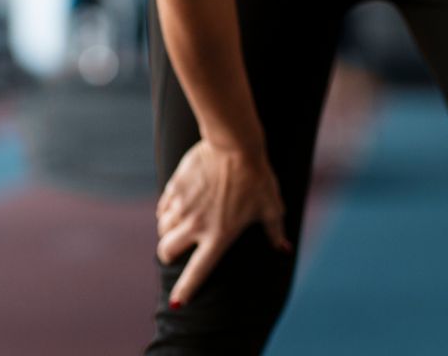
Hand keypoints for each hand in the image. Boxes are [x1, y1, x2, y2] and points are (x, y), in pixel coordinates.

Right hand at [155, 138, 291, 306]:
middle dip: (169, 256)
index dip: (185, 290)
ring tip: (176, 228)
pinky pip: (162, 207)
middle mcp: (196, 224)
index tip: (177, 303)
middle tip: (175, 252)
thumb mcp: (271, 206)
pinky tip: (174, 208)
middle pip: (167, 251)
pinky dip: (165, 212)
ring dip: (167, 232)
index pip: (197, 272)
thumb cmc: (256, 176)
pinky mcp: (175, 186)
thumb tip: (284, 250)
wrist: (234, 143)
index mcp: (219, 235)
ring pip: (162, 229)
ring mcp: (183, 205)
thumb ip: (275, 232)